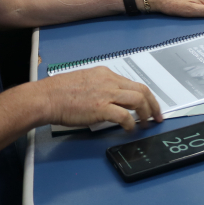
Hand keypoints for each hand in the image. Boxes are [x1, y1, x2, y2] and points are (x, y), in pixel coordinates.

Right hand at [39, 67, 162, 130]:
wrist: (46, 98)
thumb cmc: (58, 92)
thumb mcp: (83, 80)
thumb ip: (98, 86)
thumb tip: (107, 98)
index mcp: (105, 73)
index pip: (132, 82)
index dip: (144, 95)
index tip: (149, 104)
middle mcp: (109, 81)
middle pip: (142, 89)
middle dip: (153, 104)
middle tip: (157, 116)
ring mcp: (106, 94)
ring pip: (138, 100)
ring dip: (146, 114)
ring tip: (147, 124)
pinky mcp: (101, 108)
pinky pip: (125, 116)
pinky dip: (131, 124)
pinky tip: (130, 130)